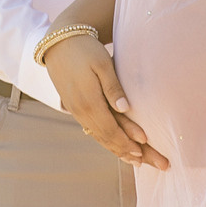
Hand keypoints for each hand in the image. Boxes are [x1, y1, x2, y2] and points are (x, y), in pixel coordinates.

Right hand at [45, 34, 167, 169]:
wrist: (58, 43)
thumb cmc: (84, 49)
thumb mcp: (102, 64)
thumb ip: (113, 88)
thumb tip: (126, 108)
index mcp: (89, 101)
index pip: (112, 129)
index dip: (128, 142)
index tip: (143, 151)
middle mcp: (81, 110)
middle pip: (107, 138)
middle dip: (127, 152)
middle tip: (147, 163)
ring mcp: (76, 110)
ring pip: (98, 136)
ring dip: (116, 149)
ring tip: (134, 160)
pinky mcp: (74, 107)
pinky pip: (91, 129)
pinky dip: (104, 140)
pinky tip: (113, 145)